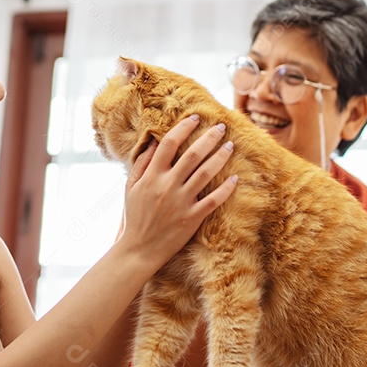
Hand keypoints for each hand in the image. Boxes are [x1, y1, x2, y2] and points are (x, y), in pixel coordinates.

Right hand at [119, 115, 235, 269]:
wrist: (139, 249)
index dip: (183, 128)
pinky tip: (235, 178)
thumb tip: (155, 141)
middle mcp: (167, 186)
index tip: (195, 118)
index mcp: (152, 176)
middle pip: (192, 155)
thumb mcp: (131, 187)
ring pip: (205, 174)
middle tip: (221, 127)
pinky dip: (225, 189)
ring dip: (220, 157)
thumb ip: (142, 163)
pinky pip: (213, 200)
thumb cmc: (135, 216)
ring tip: (230, 146)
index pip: (169, 144)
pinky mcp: (192, 218)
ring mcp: (181, 202)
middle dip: (209, 138)